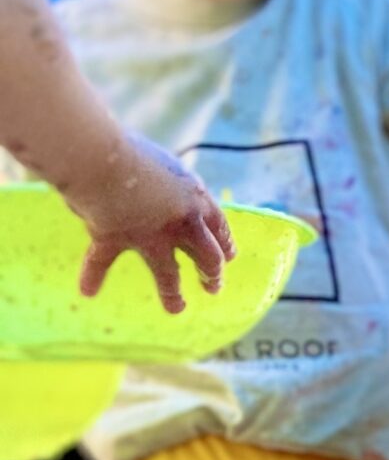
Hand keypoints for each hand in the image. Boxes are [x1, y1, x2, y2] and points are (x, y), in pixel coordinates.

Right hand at [63, 135, 231, 313]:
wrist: (101, 157)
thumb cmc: (128, 150)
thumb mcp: (164, 165)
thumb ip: (167, 185)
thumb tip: (158, 191)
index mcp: (196, 200)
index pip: (219, 227)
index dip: (225, 243)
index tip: (230, 256)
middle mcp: (180, 223)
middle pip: (206, 256)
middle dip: (211, 273)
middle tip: (213, 287)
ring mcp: (149, 236)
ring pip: (168, 273)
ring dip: (173, 294)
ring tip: (177, 308)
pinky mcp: (116, 239)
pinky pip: (102, 262)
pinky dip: (93, 276)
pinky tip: (88, 292)